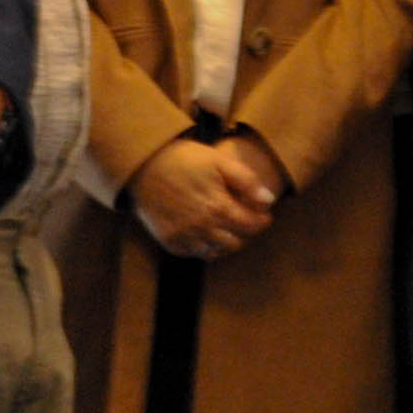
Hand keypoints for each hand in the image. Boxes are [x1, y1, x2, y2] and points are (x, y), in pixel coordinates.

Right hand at [127, 136, 276, 259]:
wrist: (144, 165)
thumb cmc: (185, 159)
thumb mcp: (220, 161)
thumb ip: (247, 182)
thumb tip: (268, 201)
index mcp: (217, 207)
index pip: (250, 226)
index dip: (262, 222)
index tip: (265, 216)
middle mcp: (201, 227)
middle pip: (235, 243)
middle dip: (245, 233)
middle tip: (246, 221)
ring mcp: (183, 236)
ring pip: (215, 252)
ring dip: (226, 243)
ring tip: (228, 228)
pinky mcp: (168, 241)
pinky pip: (193, 253)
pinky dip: (204, 247)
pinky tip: (207, 233)